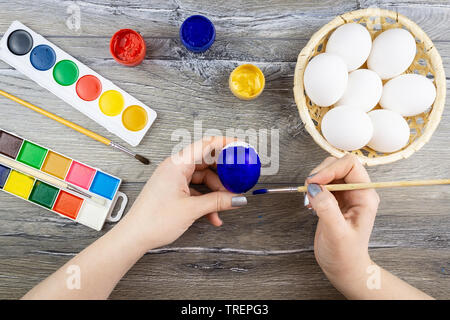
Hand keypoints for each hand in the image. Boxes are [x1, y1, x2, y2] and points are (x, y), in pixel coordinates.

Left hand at [120, 136, 242, 251]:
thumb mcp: (191, 209)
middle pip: (206, 162)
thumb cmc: (153, 220)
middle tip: (237, 181)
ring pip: (202, 178)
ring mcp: (173, 179)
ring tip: (225, 204)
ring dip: (215, 192)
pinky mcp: (173, 190)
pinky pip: (195, 190)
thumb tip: (237, 198)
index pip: (206, 144)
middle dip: (223, 174)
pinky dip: (205, 200)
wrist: (134, 236)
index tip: (240, 146)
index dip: (225, 143)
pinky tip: (214, 215)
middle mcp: (175, 168)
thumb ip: (217, 201)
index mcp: (177, 164)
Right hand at [305, 155, 379, 290]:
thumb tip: (315, 188)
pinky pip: (322, 183)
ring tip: (310, 197)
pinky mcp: (334, 200)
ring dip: (315, 180)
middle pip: (338, 165)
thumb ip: (327, 209)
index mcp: (365, 197)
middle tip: (309, 188)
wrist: (343, 268)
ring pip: (329, 172)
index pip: (350, 166)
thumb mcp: (337, 233)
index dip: (331, 169)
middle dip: (321, 173)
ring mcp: (345, 195)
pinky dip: (313, 188)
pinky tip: (311, 202)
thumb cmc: (346, 255)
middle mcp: (356, 192)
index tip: (315, 181)